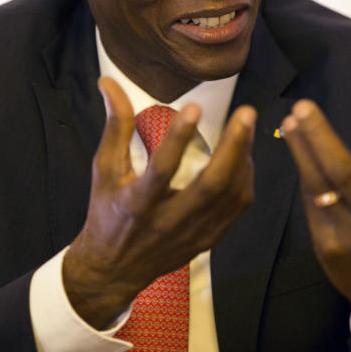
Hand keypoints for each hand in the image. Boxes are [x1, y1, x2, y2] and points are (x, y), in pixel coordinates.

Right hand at [63, 76, 256, 328]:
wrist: (114, 269)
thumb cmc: (107, 212)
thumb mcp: (104, 169)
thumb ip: (115, 125)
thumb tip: (108, 82)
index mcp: (138, 204)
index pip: (162, 169)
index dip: (178, 138)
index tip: (194, 107)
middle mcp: (169, 221)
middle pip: (211, 185)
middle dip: (233, 147)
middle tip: (246, 113)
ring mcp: (193, 233)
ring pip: (230, 196)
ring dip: (244, 159)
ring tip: (246, 126)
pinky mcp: (208, 240)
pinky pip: (236, 208)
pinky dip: (244, 179)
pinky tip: (244, 156)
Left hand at [280, 92, 350, 351]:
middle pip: (345, 174)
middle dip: (321, 138)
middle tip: (303, 106)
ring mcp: (349, 237)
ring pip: (320, 188)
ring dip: (301, 152)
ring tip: (290, 121)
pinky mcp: (326, 247)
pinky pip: (312, 204)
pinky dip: (304, 174)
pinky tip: (295, 148)